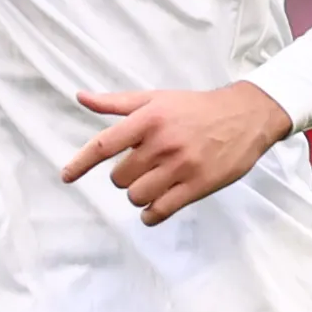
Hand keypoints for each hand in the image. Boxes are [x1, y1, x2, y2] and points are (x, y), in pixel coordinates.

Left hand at [61, 82, 292, 226]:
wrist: (245, 116)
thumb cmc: (195, 108)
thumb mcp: (156, 98)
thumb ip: (116, 103)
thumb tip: (81, 97)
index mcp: (148, 119)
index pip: (104, 145)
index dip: (81, 163)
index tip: (66, 177)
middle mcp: (162, 143)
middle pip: (120, 178)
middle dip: (125, 176)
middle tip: (143, 167)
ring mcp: (181, 166)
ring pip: (137, 196)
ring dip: (139, 195)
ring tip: (153, 183)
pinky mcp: (198, 186)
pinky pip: (160, 211)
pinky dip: (151, 214)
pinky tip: (155, 206)